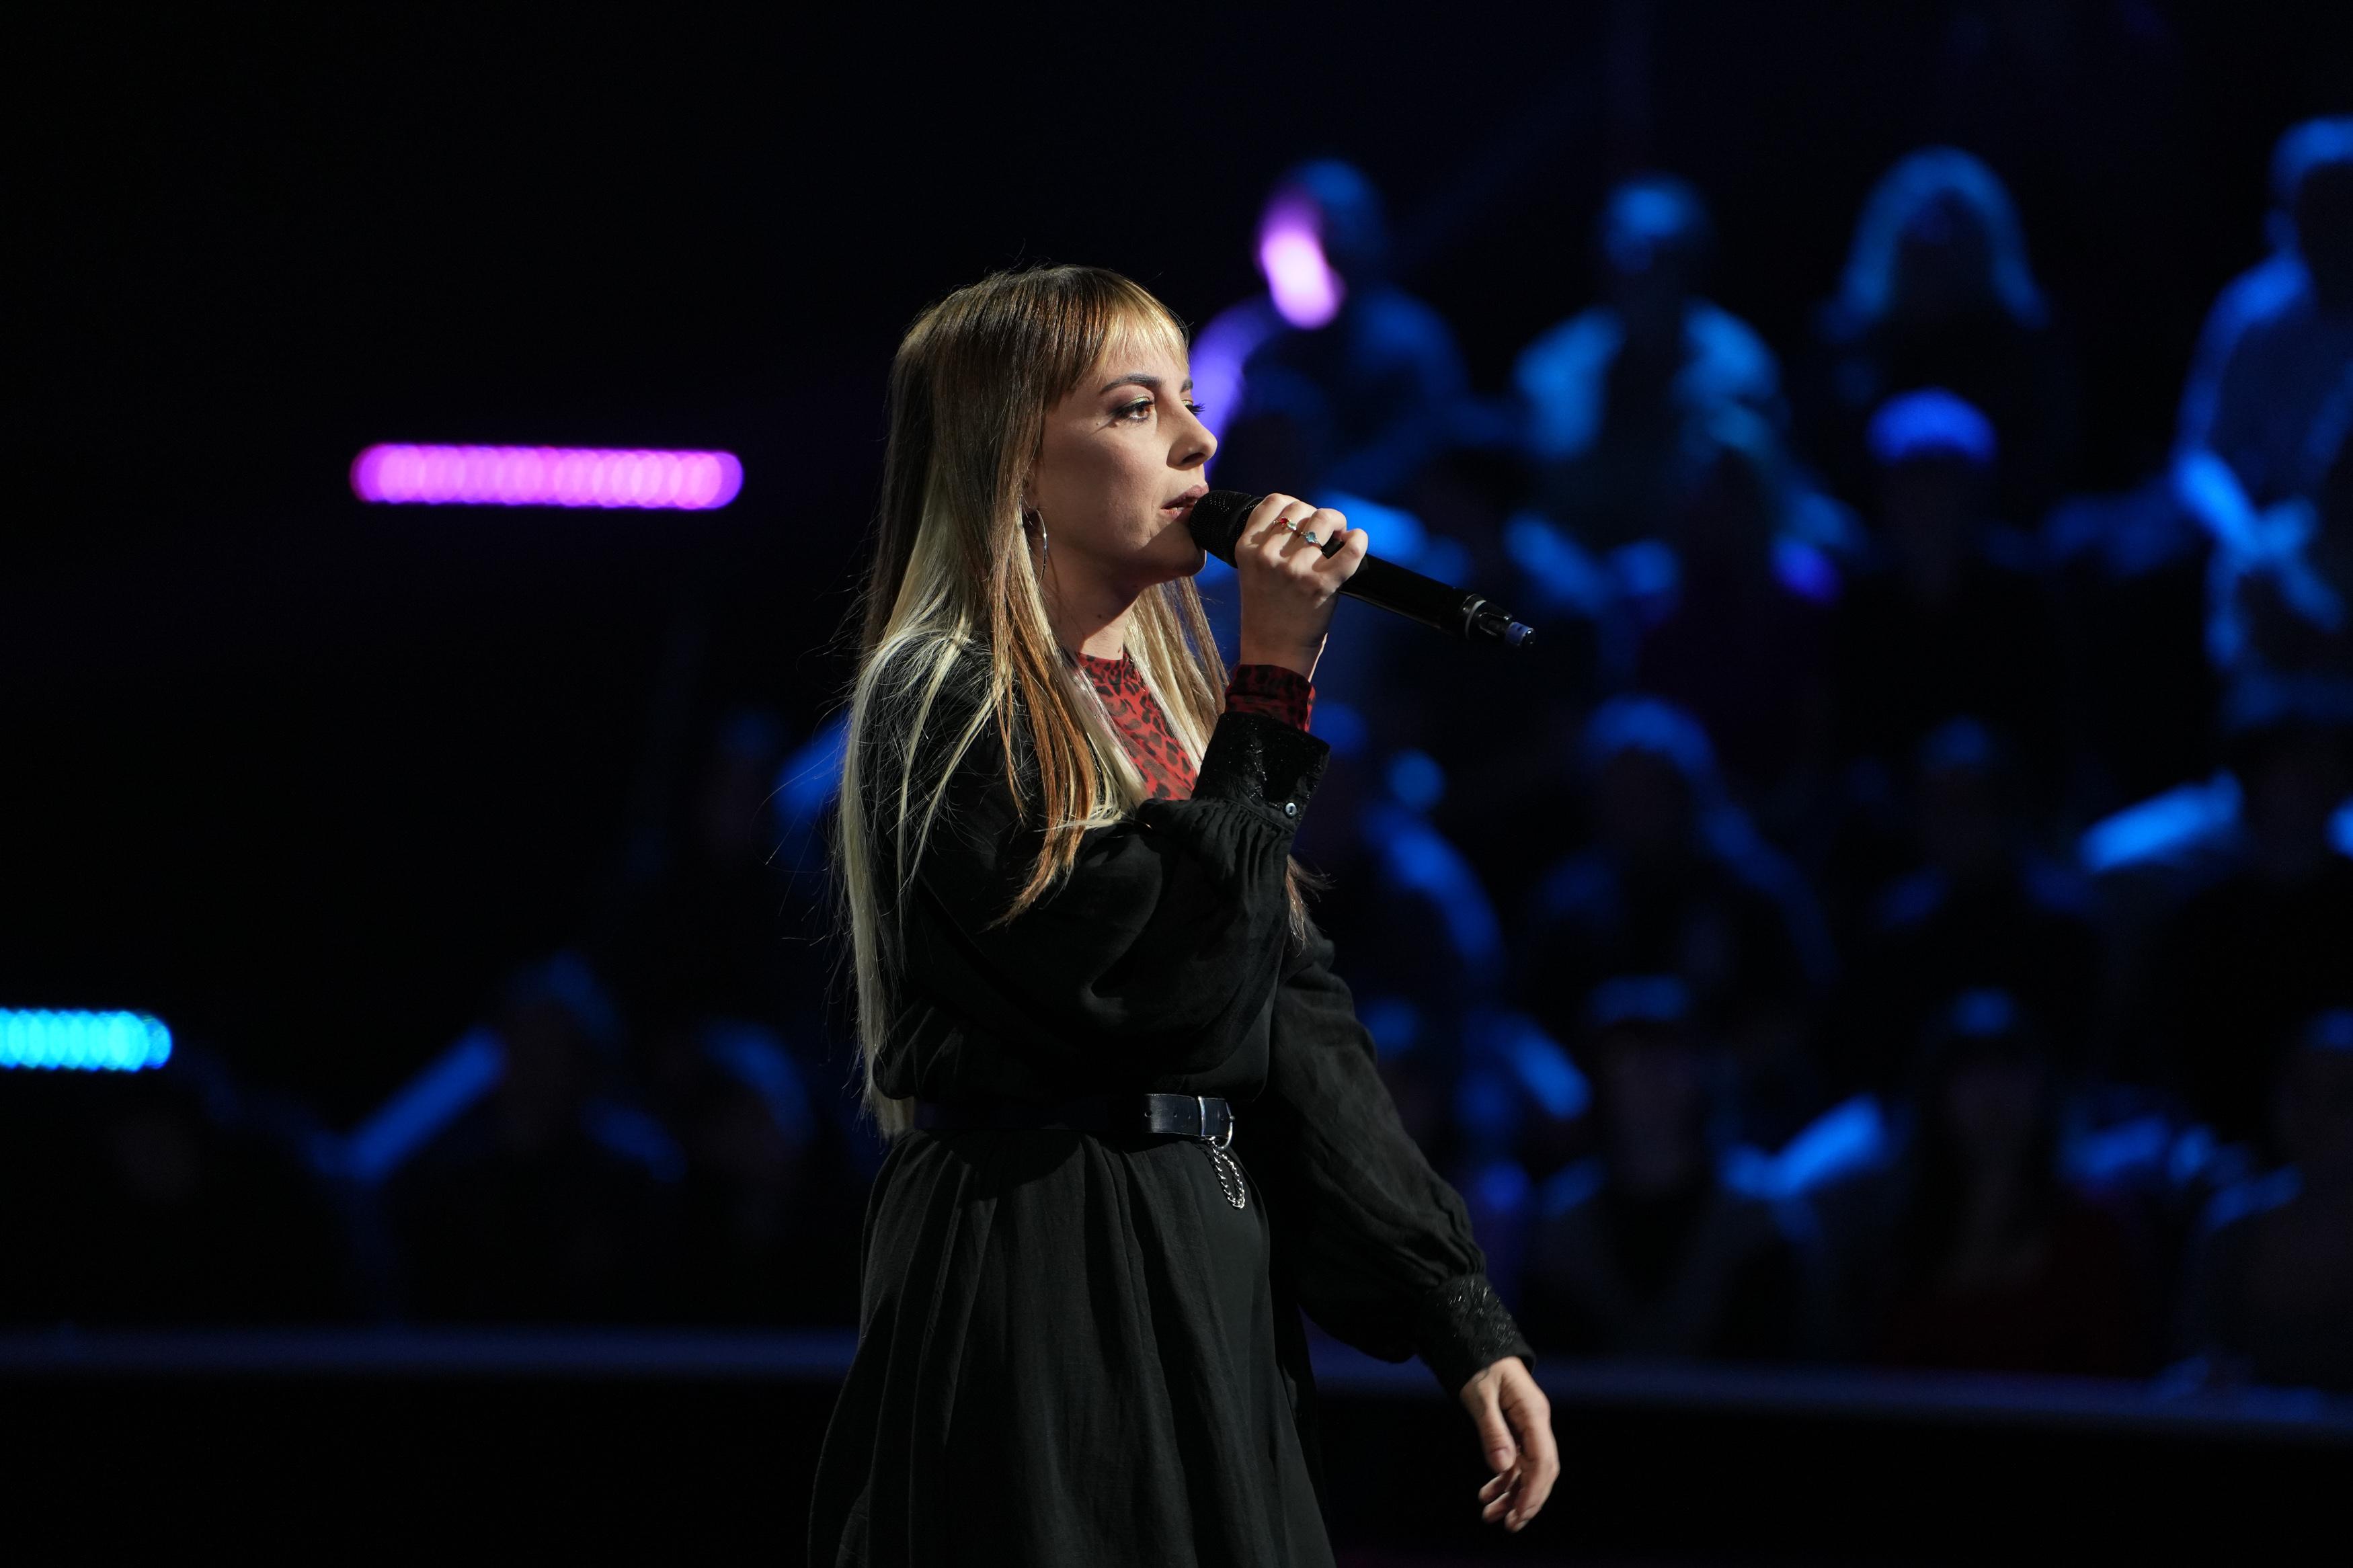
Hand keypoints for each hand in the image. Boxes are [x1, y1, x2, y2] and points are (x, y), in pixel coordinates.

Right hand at [1232, 492, 1368, 681]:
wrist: (1273, 655)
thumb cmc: (1266, 614)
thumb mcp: (1253, 573)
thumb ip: (1268, 545)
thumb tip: (1306, 518)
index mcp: (1247, 549)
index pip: (1274, 502)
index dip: (1293, 505)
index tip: (1302, 518)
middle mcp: (1268, 556)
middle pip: (1300, 508)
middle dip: (1316, 515)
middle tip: (1325, 532)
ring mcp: (1294, 570)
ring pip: (1323, 520)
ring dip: (1337, 523)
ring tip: (1339, 537)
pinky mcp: (1321, 585)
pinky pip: (1349, 549)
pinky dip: (1358, 540)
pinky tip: (1356, 541)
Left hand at [1461, 1357, 1556, 1532]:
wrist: (1479, 1348)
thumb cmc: (1480, 1367)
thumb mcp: (1480, 1396)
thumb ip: (1492, 1430)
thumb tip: (1503, 1467)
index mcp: (1533, 1413)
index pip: (1542, 1460)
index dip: (1533, 1491)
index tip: (1518, 1514)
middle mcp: (1536, 1423)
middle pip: (1542, 1471)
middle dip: (1528, 1500)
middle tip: (1509, 1525)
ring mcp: (1529, 1428)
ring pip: (1529, 1470)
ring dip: (1513, 1495)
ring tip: (1491, 1515)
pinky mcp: (1518, 1432)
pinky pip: (1517, 1463)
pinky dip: (1504, 1481)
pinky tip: (1488, 1494)